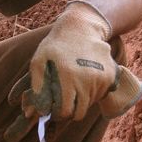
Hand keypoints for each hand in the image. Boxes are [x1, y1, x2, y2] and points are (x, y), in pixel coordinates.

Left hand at [4, 1, 141, 141]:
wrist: (81, 28)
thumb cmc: (55, 46)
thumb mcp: (38, 62)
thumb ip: (36, 89)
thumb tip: (32, 113)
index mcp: (67, 76)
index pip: (65, 111)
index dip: (57, 113)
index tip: (54, 107)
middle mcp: (87, 79)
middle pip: (79, 112)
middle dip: (69, 110)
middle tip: (63, 99)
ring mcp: (101, 78)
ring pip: (89, 104)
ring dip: (80, 100)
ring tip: (73, 84)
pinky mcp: (110, 77)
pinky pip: (99, 96)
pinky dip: (91, 93)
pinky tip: (84, 79)